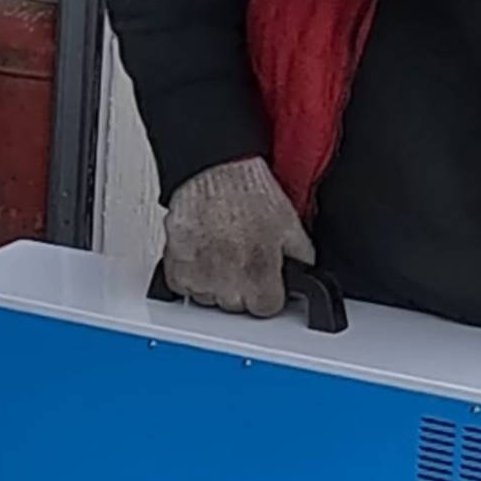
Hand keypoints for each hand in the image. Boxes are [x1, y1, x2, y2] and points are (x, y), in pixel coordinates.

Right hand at [161, 157, 313, 315]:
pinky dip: (193, 275)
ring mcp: (199, 280)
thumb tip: (304, 272)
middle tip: (244, 256)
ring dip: (217, 282)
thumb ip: (301, 259)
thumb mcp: (292, 225)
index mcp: (258, 278)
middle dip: (243, 287)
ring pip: (211, 298)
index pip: (267, 308)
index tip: (266, 279)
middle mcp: (227, 285)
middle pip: (238, 305)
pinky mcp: (176, 270)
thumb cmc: (246, 192)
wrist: (212, 172)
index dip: (269, 291)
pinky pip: (186, 287)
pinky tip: (204, 253)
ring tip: (222, 251)